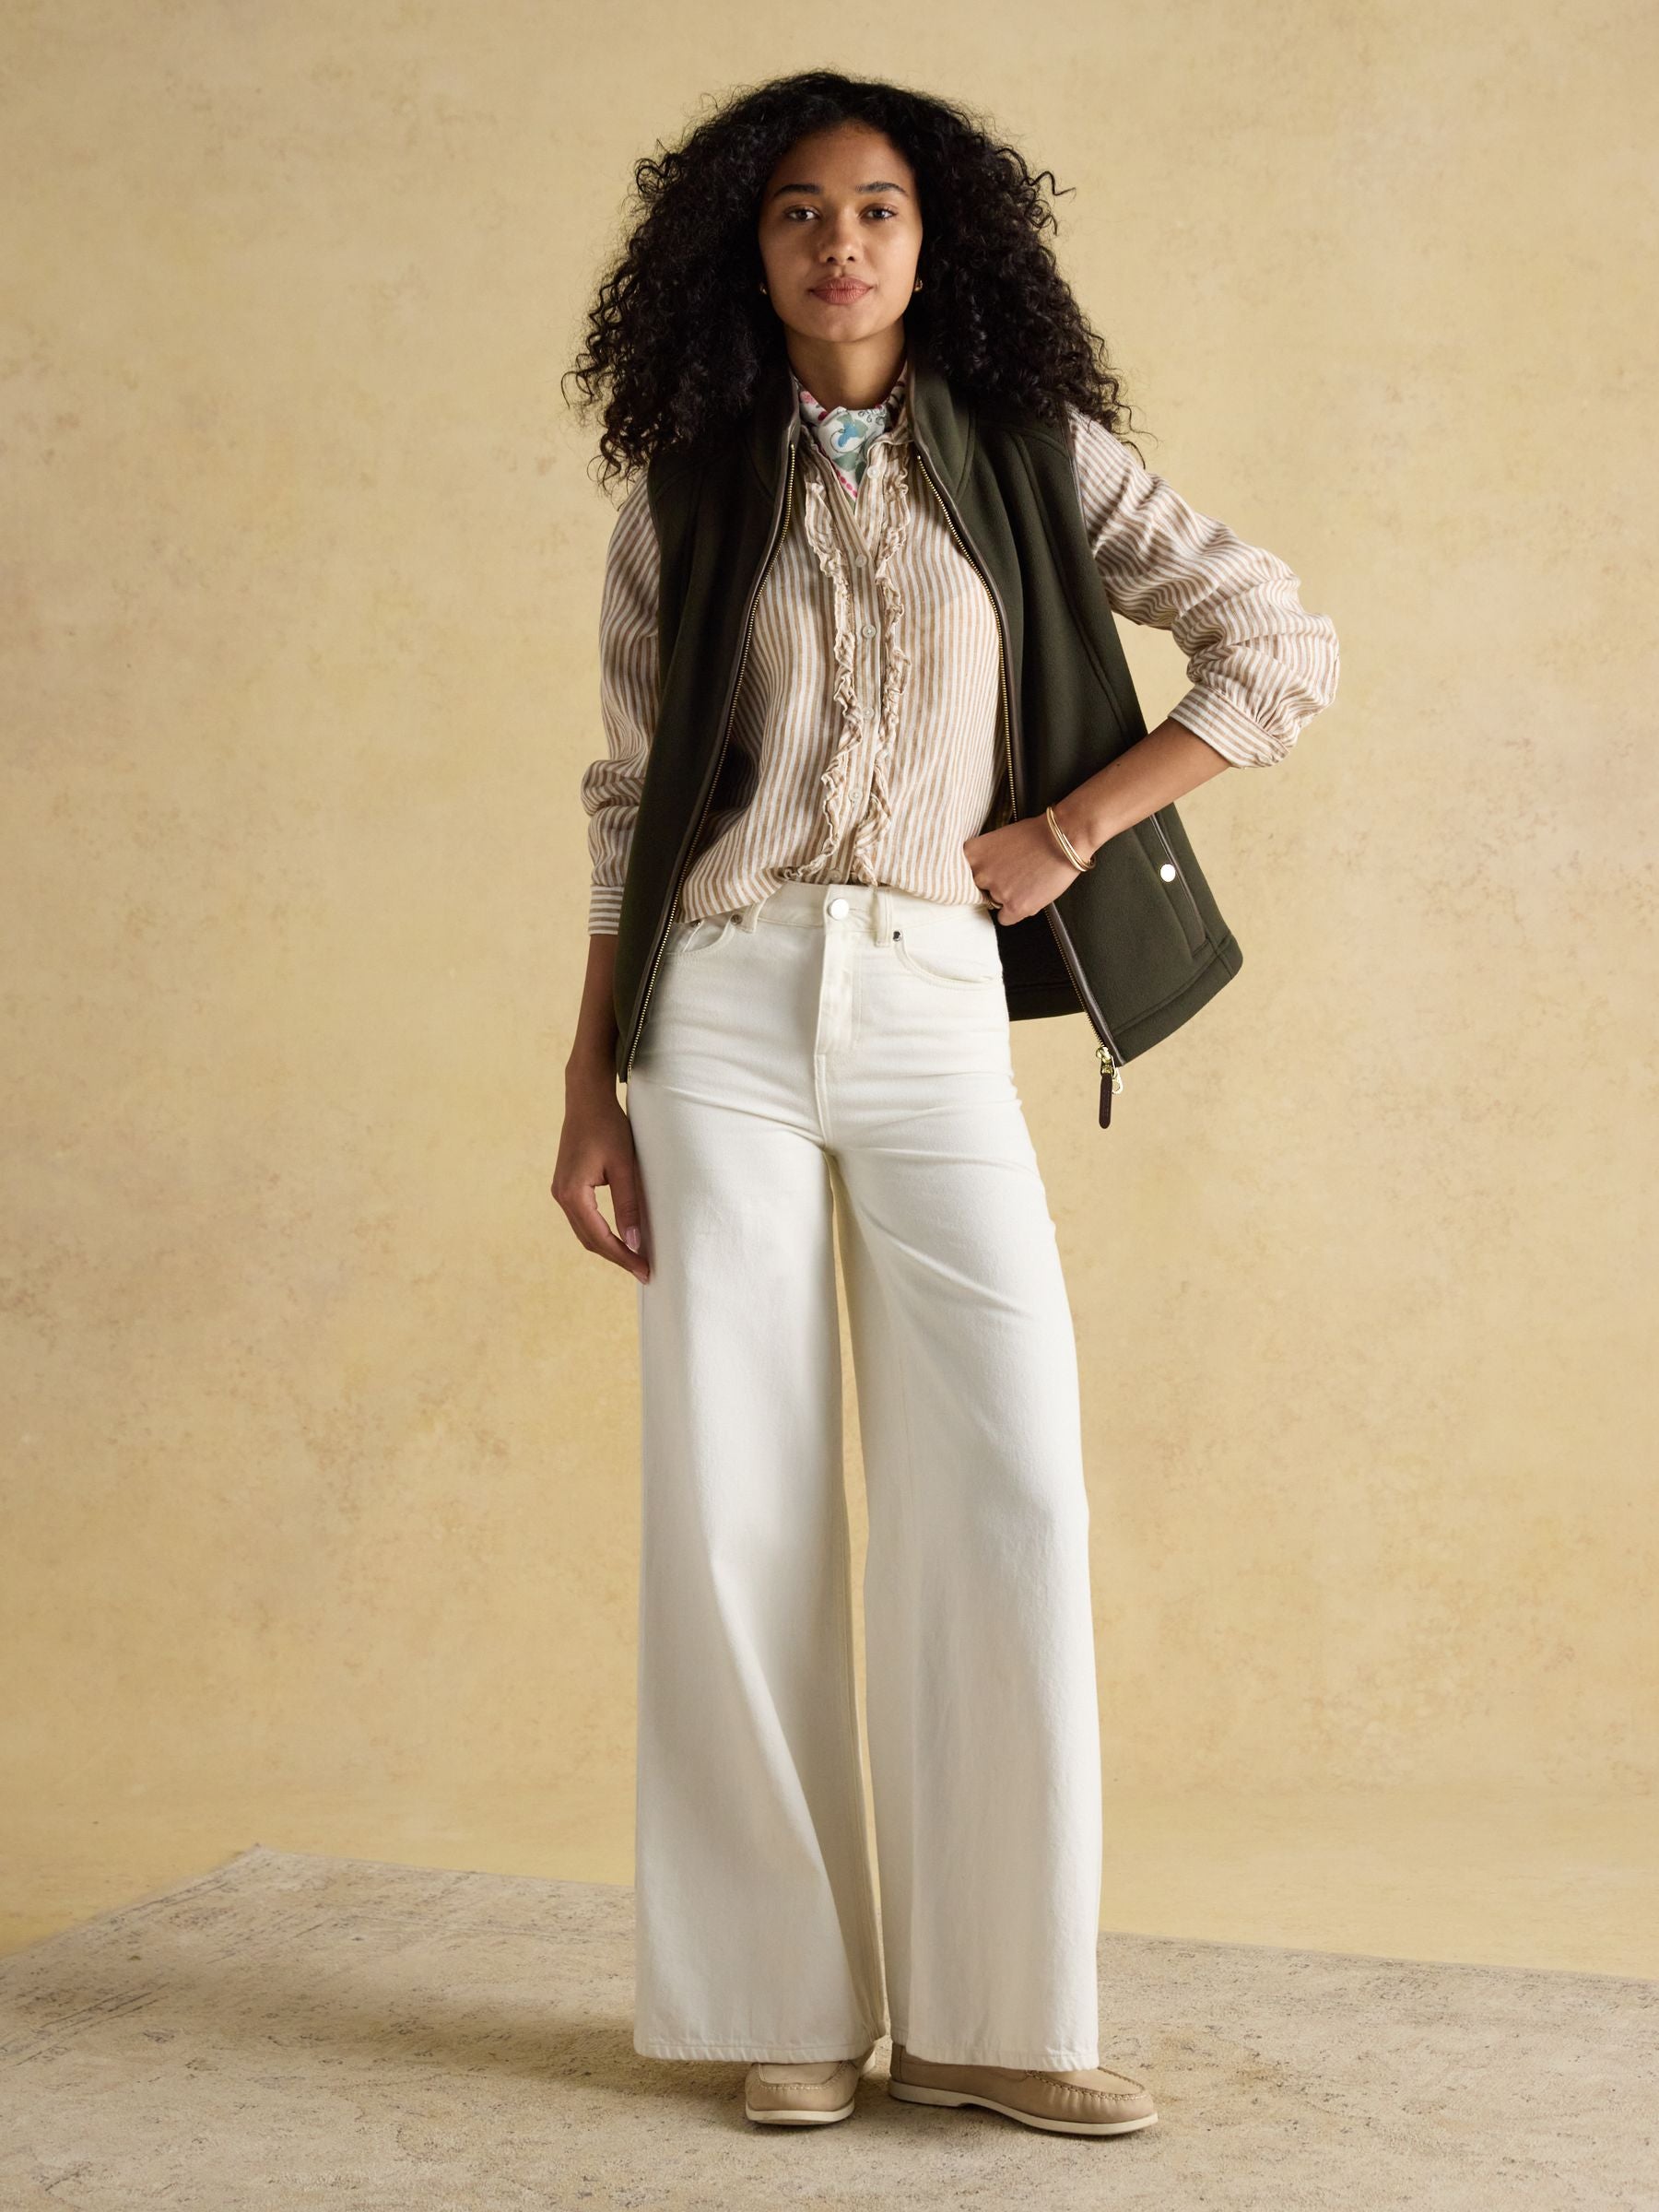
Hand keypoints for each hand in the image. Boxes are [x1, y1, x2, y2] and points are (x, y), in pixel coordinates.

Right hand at [552, 1066, 650, 1282]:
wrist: (586, 1099)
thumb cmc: (608, 1127)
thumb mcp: (624, 1166)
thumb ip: (628, 1205)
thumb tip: (634, 1242)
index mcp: (573, 1194)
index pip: (600, 1238)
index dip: (624, 1257)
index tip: (645, 1270)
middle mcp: (561, 1196)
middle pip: (589, 1240)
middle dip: (617, 1257)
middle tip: (644, 1270)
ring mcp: (561, 1191)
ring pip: (585, 1232)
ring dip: (608, 1247)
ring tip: (635, 1258)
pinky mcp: (566, 1186)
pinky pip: (583, 1219)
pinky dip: (600, 1232)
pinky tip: (620, 1237)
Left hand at [962, 810, 1091, 924]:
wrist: (1064, 838)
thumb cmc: (1035, 833)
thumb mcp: (998, 838)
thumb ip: (984, 857)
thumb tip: (980, 874)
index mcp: (972, 854)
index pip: (962, 874)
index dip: (979, 873)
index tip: (989, 872)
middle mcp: (980, 874)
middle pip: (978, 889)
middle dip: (992, 885)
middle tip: (1012, 875)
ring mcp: (997, 891)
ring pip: (994, 903)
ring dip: (1006, 897)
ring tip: (1025, 881)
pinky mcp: (1015, 906)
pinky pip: (1004, 919)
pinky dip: (1013, 912)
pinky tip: (1026, 897)